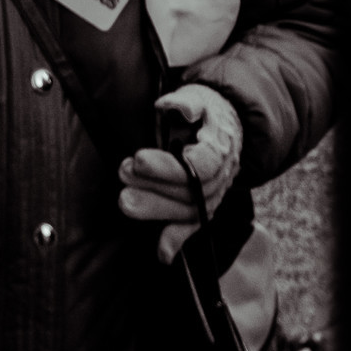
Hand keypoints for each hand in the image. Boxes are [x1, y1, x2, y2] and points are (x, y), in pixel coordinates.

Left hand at [117, 86, 243, 263]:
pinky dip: (176, 241)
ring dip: (156, 209)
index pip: (202, 165)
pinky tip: (162, 254)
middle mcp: (222, 177)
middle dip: (154, 186)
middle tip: (123, 172)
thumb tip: (173, 106)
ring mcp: (214, 196)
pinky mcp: (203, 207)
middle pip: (191, 192)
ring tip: (124, 201)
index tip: (139, 158)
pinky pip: (193, 228)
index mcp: (221, 148)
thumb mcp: (200, 96)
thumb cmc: (206, 111)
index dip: (169, 167)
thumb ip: (187, 102)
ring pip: (189, 212)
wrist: (227, 128)